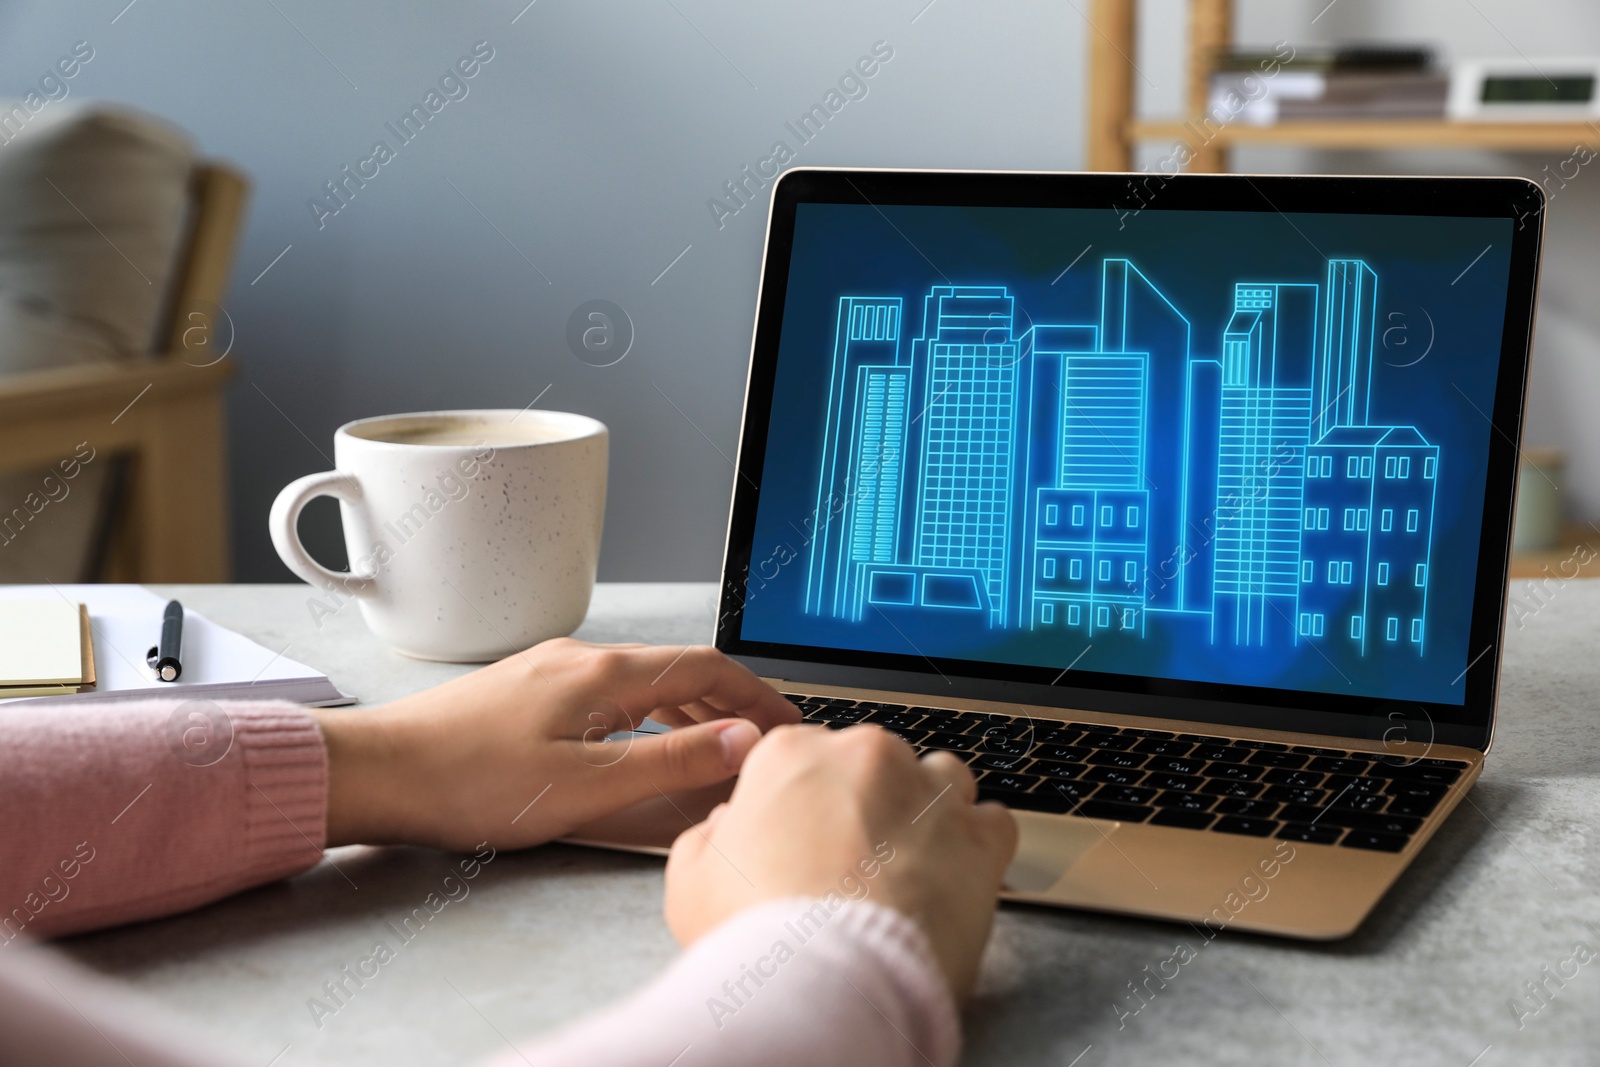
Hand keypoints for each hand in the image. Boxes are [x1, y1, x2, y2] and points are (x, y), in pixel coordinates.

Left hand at [312, 639, 798, 849]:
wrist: (376, 772)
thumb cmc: (467, 784)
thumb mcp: (584, 787)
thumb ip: (670, 763)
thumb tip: (741, 742)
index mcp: (602, 674)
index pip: (707, 667)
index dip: (757, 696)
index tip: (789, 726)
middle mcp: (580, 658)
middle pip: (679, 667)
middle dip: (730, 701)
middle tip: (763, 740)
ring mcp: (550, 669)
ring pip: (643, 679)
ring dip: (689, 706)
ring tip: (717, 745)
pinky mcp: (527, 690)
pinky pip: (609, 691)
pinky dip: (647, 712)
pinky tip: (642, 742)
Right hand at [663, 724, 1017, 1000]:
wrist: (826, 983)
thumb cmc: (758, 935)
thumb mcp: (692, 880)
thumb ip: (712, 836)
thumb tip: (728, 828)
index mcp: (791, 754)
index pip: (804, 755)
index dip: (805, 801)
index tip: (807, 837)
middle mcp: (864, 756)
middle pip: (874, 763)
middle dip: (869, 803)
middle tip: (854, 863)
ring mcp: (928, 792)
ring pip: (940, 779)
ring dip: (928, 812)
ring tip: (910, 866)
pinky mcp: (980, 836)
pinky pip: (993, 821)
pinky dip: (979, 846)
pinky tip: (955, 879)